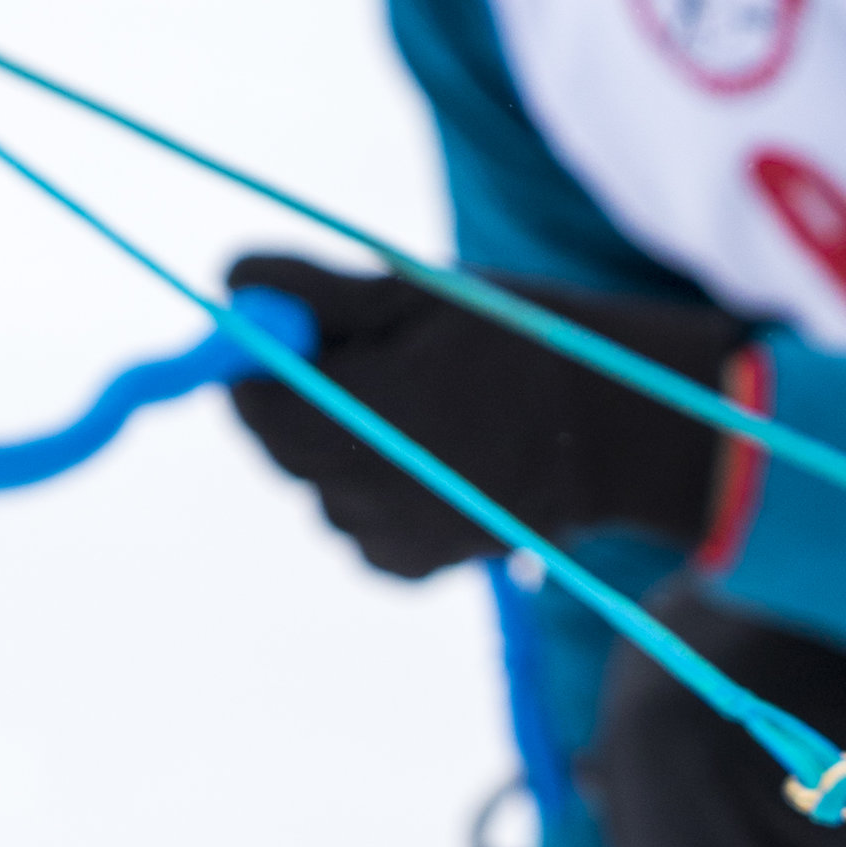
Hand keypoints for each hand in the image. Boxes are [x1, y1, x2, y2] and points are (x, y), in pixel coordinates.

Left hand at [225, 254, 746, 578]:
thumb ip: (313, 294)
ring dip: (343, 447)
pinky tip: (434, 461)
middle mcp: (356, 489)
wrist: (616, 433)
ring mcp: (383, 535)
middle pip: (279, 446)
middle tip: (372, 361)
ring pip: (320, 484)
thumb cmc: (519, 344)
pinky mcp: (411, 565)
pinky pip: (360, 524)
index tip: (298, 330)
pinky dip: (378, 492)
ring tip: (421, 411)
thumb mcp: (415, 294)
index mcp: (350, 414)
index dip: (260, 360)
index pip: (249, 399)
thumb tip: (229, 280)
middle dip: (303, 401)